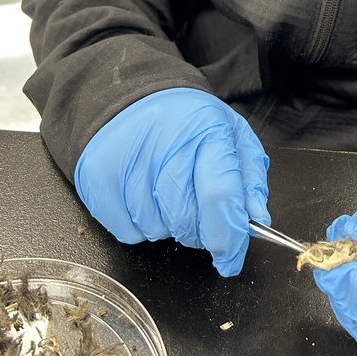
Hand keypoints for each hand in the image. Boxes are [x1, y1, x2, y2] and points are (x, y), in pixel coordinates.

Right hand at [74, 88, 269, 275]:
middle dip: (200, 230)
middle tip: (199, 212)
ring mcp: (129, 163)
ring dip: (169, 225)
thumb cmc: (186, 121)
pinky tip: (144, 196)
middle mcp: (165, 146)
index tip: (231, 256)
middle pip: (188, 219)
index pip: (220, 197)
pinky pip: (128, 232)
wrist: (130, 99)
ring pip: (158, 229)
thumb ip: (249, 177)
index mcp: (207, 132)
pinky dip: (141, 226)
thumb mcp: (230, 134)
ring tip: (167, 191)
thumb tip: (256, 219)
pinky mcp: (100, 179)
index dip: (229, 238)